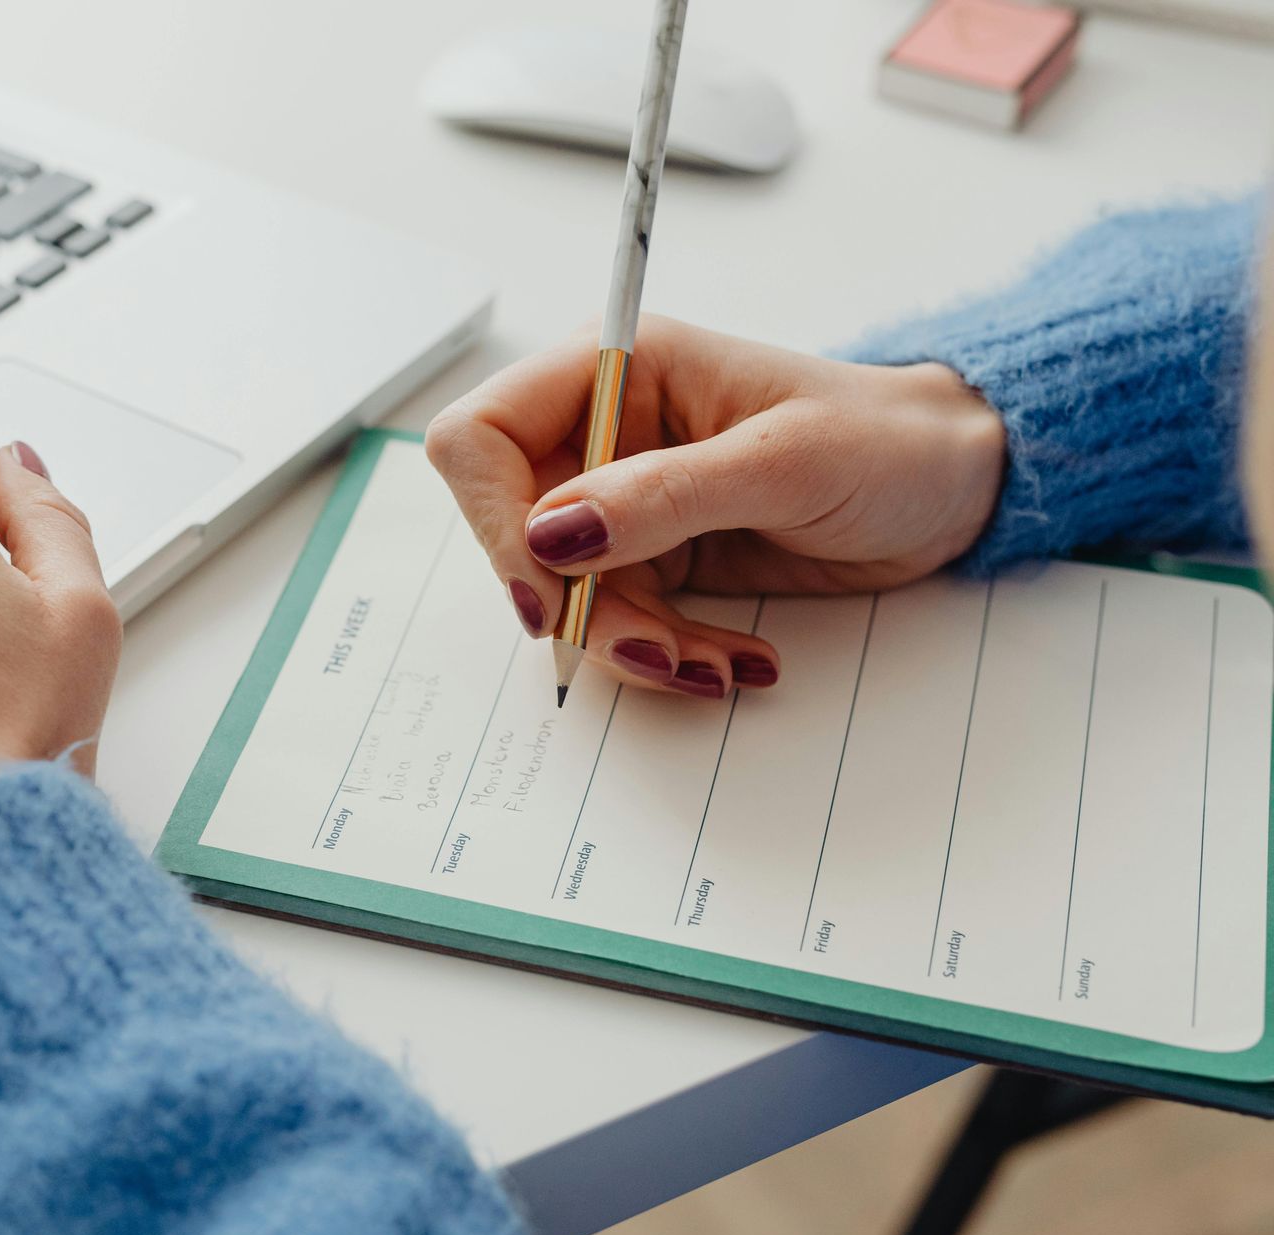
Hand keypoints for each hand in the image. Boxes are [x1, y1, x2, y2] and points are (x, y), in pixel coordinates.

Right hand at [426, 317, 1005, 696]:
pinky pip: (618, 622)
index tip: (546, 591)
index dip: (493, 517)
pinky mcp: (653, 557)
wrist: (952, 487)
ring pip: (566, 595)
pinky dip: (666, 656)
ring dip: (630, 645)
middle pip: (514, 532)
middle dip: (578, 604)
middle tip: (652, 646)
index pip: (484, 436)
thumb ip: (664, 495)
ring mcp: (624, 501)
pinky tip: (734, 660)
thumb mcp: (783, 462)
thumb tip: (553, 533)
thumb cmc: (885, 440)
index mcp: (615, 370)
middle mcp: (602, 432)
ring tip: (715, 663)